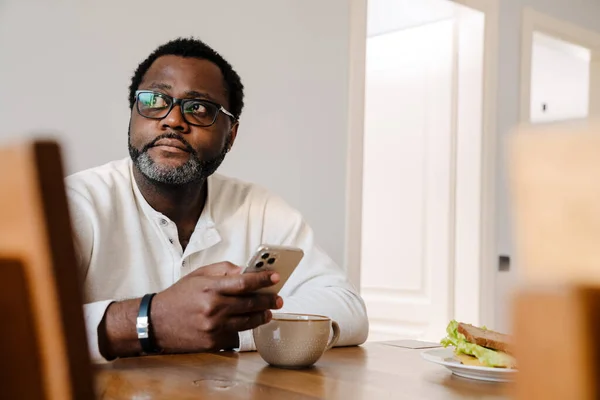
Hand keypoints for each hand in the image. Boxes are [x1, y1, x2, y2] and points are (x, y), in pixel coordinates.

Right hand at [150, 261, 282, 352]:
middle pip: (250, 303)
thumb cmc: (179, 296)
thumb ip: (223, 270)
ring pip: (247, 321)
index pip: (244, 282)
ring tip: (268, 312)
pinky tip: (247, 322)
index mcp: (210, 287)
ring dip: (261, 316)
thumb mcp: (198, 275)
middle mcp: (213, 307)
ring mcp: (213, 327)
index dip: (263, 279)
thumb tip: (245, 270)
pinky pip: (235, 333)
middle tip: (278, 298)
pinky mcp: (212, 342)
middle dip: (268, 300)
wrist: (155, 323)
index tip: (276, 277)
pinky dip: (243, 327)